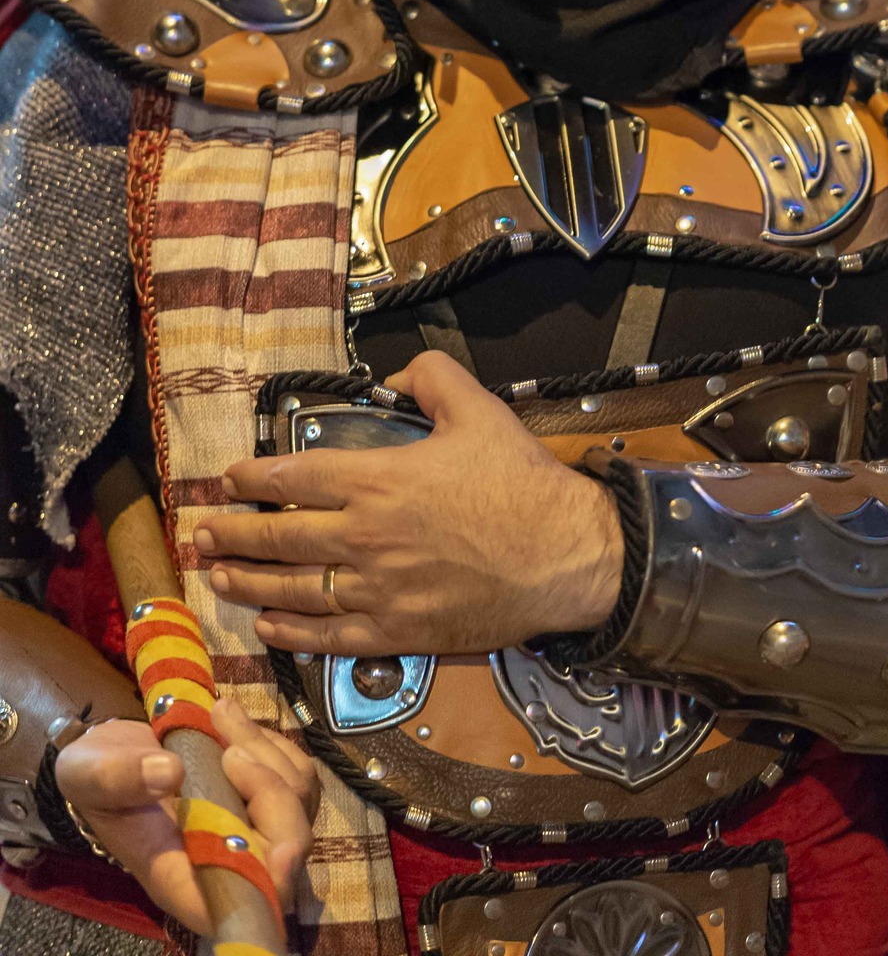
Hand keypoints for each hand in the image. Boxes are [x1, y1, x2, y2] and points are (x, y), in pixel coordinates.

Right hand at [54, 695, 317, 934]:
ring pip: (297, 800)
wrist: (115, 754)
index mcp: (182, 878)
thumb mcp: (89, 774)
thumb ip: (119, 779)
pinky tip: (237, 725)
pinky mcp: (268, 795)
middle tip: (229, 747)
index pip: (241, 904)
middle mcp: (225, 861)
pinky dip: (275, 744)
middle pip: (287, 846)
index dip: (272, 884)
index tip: (281, 850)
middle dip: (271, 790)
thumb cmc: (98, 776)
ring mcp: (253, 828)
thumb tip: (170, 773)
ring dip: (266, 753)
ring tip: (219, 715)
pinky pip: (297, 773)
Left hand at [195, 350, 624, 656]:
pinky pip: (328, 635)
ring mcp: (377, 591)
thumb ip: (432, 378)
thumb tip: (398, 376)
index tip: (227, 478)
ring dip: (247, 583)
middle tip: (200, 535)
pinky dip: (291, 632)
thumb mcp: (478, 410)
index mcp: (379, 481)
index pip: (294, 478)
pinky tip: (268, 627)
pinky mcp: (397, 632)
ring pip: (292, 590)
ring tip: (217, 577)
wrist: (563, 556)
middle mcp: (365, 537)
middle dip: (231, 535)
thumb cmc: (521, 484)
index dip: (252, 479)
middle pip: (279, 538)